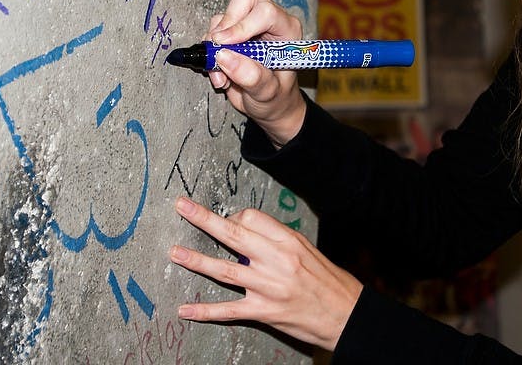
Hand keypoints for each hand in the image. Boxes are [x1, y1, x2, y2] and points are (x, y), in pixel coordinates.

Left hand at [169, 197, 362, 351]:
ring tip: (175, 253)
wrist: (346, 314)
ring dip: (196, 260)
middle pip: (232, 235)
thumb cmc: (328, 280)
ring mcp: (267, 287)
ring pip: (224, 270)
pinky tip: (185, 309)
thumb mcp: (306, 249)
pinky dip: (204, 311)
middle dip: (203, 219)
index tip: (228, 222)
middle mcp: (275, 261)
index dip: (234, 218)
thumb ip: (275, 239)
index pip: (251, 218)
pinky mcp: (263, 312)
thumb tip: (245, 230)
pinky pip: (228, 310)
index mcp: (287, 241)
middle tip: (182, 207)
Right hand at [206, 0, 306, 145]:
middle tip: (220, 49)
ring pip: (223, 16)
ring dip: (215, 45)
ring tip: (223, 75)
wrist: (270, 106)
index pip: (265, 11)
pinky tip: (220, 73)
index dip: (242, 25)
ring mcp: (248, 24)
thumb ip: (252, 77)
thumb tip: (225, 56)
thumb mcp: (269, 94)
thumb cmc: (277, 98)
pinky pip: (213, 31)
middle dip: (227, 22)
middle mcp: (269, 21)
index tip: (225, 44)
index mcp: (287, 29)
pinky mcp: (231, 33)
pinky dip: (210, 53)